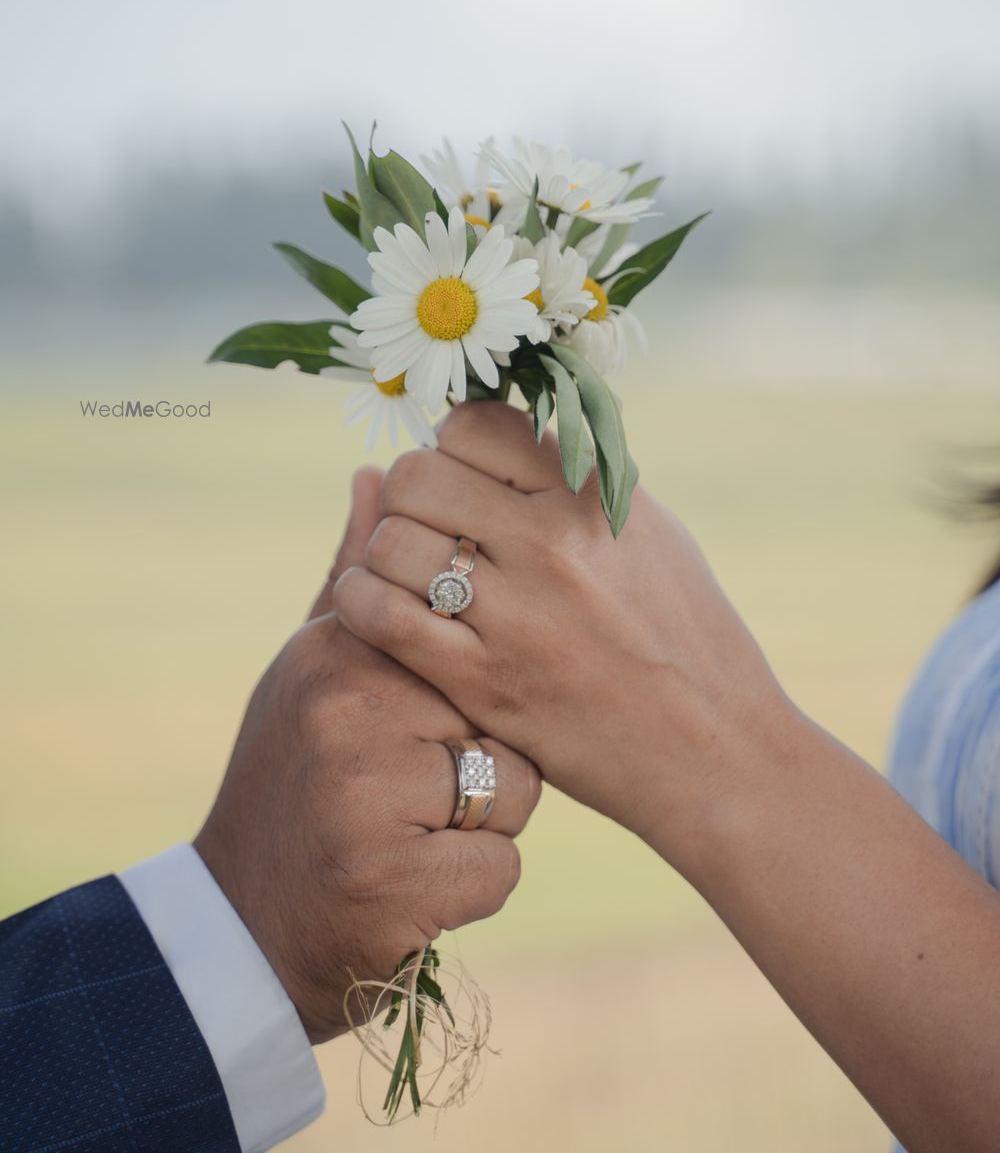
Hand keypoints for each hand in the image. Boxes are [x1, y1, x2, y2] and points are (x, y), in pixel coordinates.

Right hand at [195, 466, 540, 1042]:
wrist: (239, 929)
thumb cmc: (292, 781)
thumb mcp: (311, 672)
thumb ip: (354, 578)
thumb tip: (377, 471)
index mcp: (338, 648)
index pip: (457, 625)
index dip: (466, 677)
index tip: (434, 714)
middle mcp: (350, 706)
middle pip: (497, 704)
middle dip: (478, 750)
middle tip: (412, 786)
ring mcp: (368, 792)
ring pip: (514, 785)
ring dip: (481, 823)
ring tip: (410, 834)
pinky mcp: (397, 879)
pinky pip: (502, 866)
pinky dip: (473, 887)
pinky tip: (417, 886)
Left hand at [331, 404, 796, 880]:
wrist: (716, 751)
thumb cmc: (688, 634)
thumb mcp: (649, 530)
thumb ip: (573, 477)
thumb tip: (494, 436)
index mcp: (594, 495)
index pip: (473, 425)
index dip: (450, 445)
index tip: (460, 473)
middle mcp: (553, 543)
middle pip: (416, 476)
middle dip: (409, 496)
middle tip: (428, 525)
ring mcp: (517, 613)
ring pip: (391, 541)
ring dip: (386, 553)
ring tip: (411, 572)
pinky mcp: (484, 682)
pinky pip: (380, 616)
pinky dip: (363, 601)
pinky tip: (380, 605)